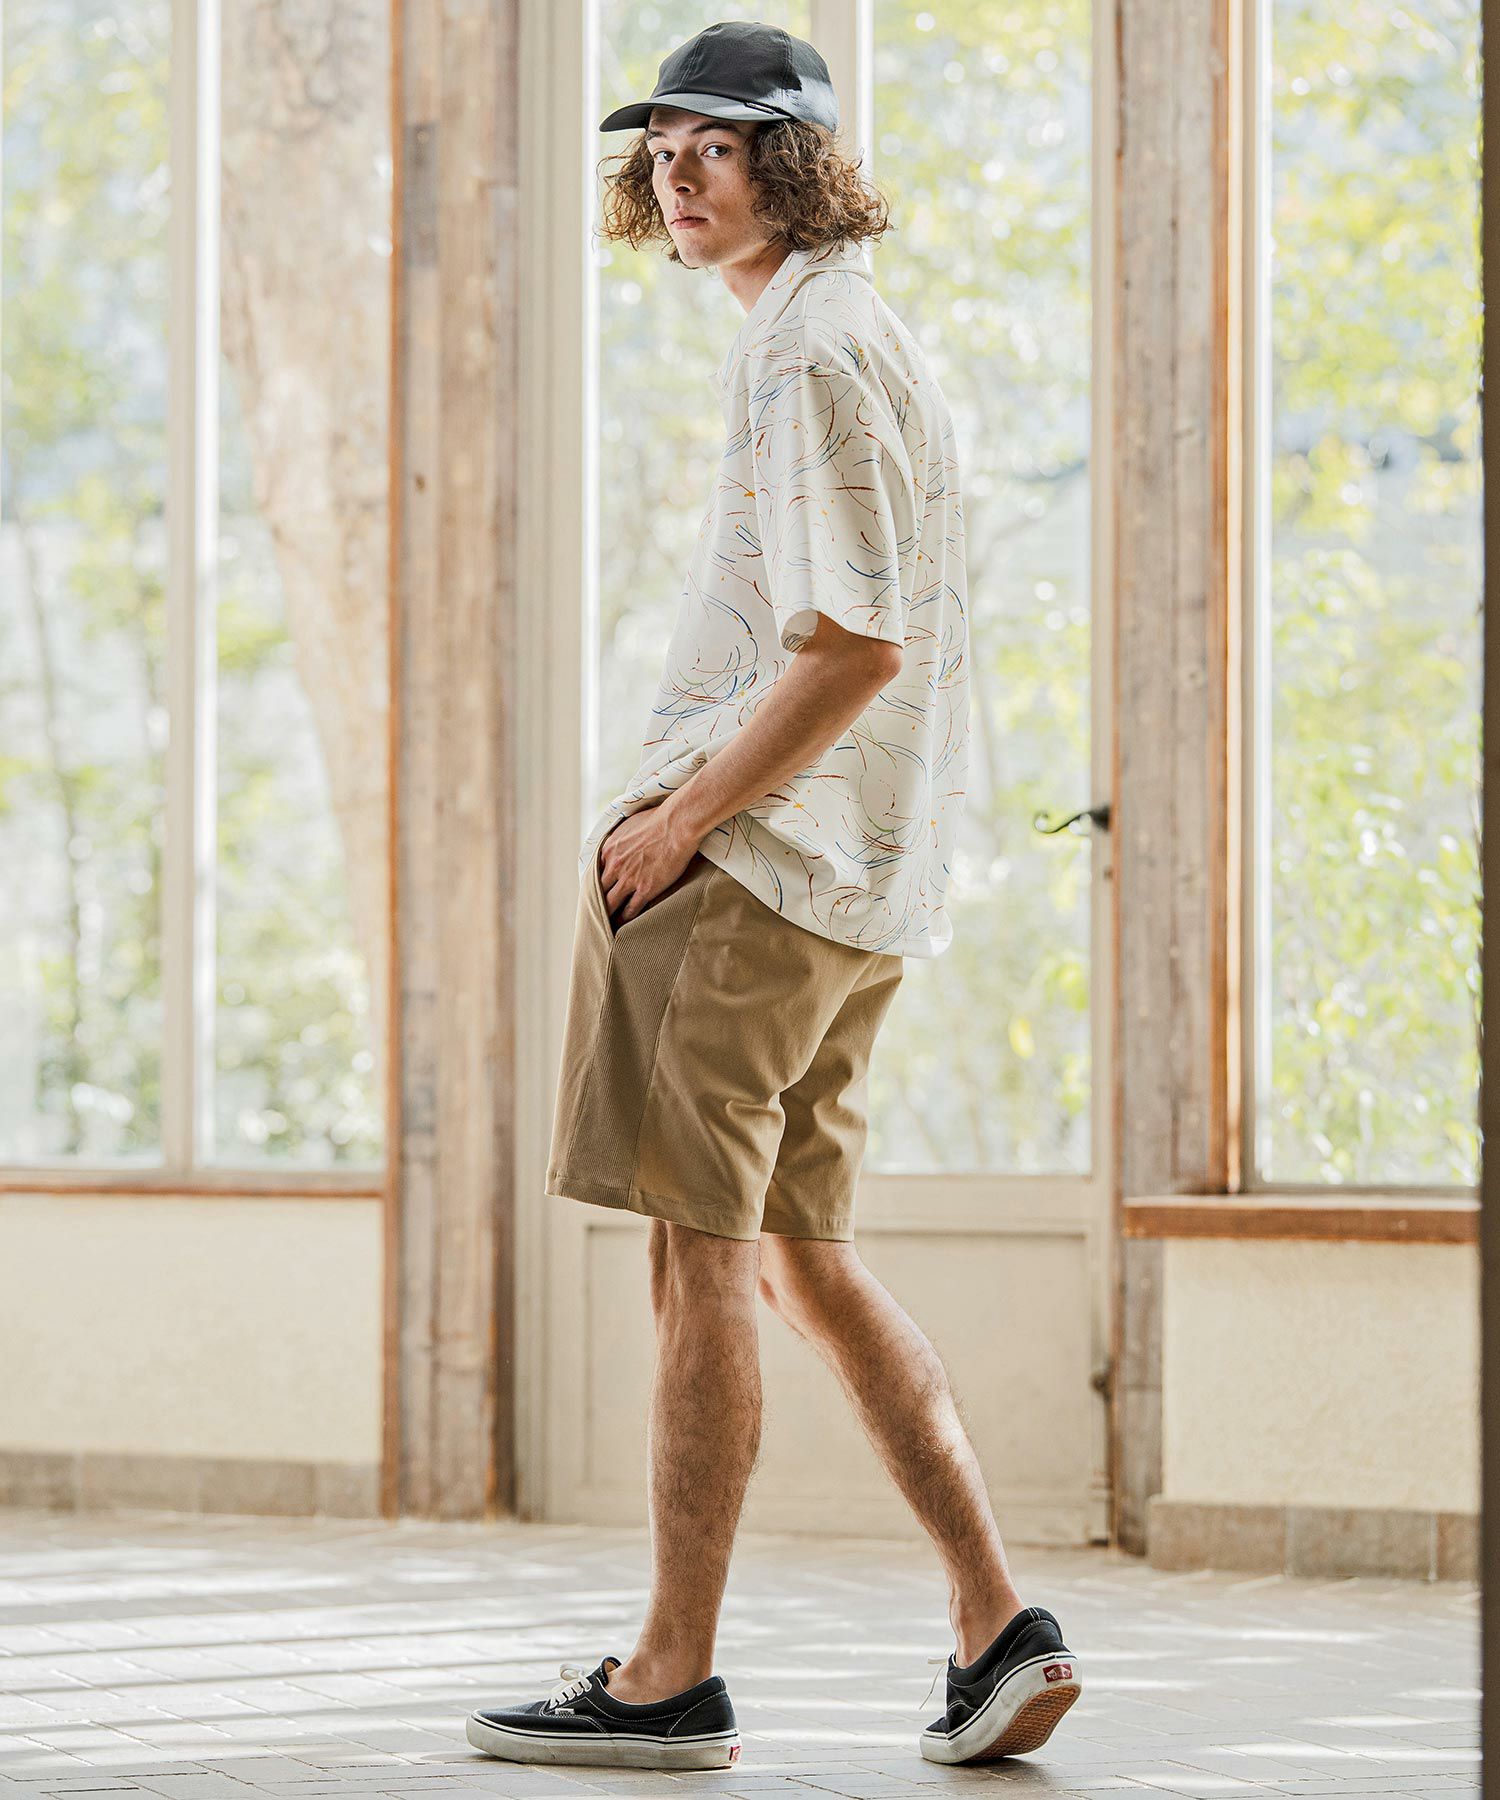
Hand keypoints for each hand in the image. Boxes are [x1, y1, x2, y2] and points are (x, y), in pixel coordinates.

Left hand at [598, 799, 699, 927]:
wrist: (676, 825)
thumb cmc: (657, 819)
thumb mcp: (628, 823)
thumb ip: (620, 836)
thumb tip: (621, 837)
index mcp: (608, 850)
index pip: (594, 874)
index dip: (594, 885)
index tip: (596, 893)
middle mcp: (614, 866)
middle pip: (598, 892)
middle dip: (596, 903)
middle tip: (595, 914)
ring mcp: (629, 879)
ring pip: (611, 904)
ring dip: (608, 915)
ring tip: (606, 925)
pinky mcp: (645, 889)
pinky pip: (631, 910)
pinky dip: (626, 920)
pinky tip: (624, 925)